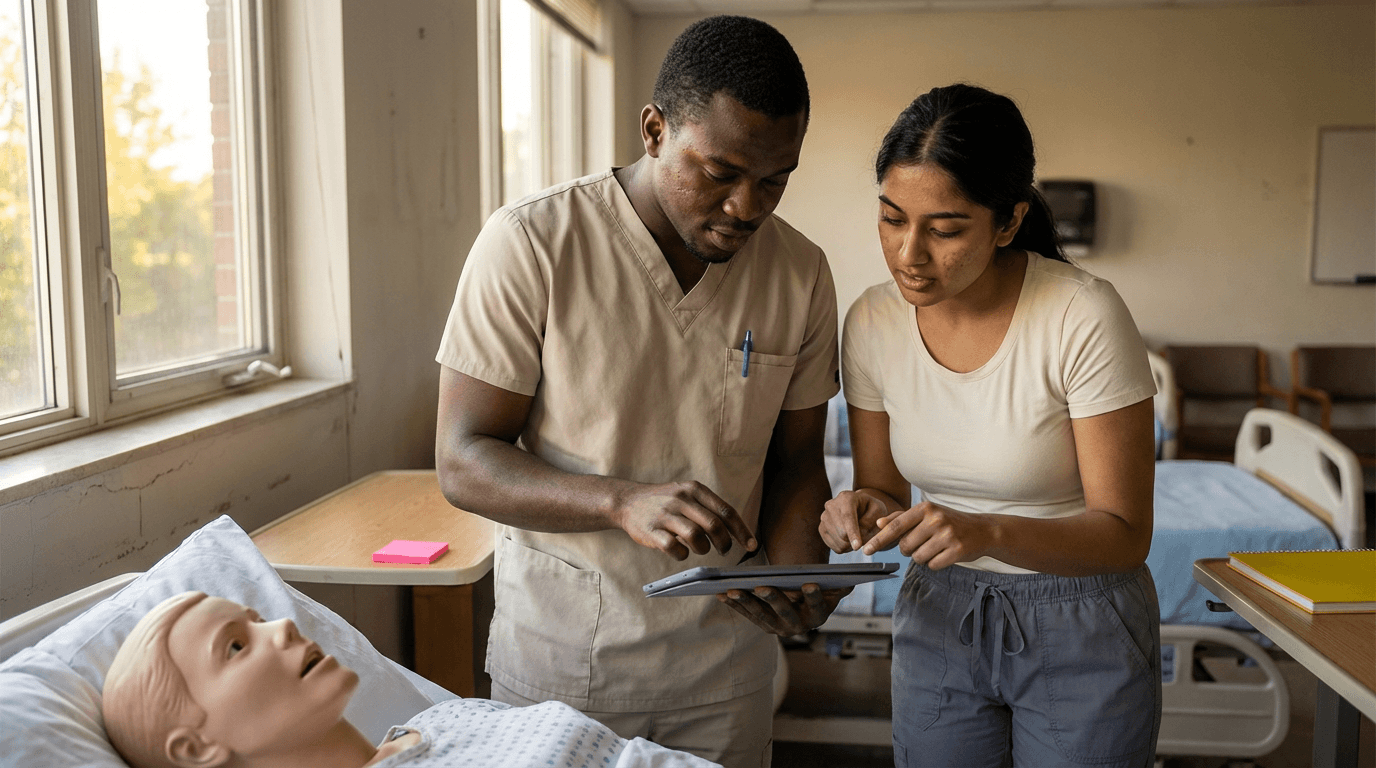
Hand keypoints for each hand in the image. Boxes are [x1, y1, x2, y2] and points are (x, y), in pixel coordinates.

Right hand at [615, 481, 757, 559]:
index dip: (742, 530)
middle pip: (714, 525)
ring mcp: (665, 514)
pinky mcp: (651, 530)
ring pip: (696, 536)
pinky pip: (674, 547)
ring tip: (700, 548)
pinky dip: (682, 554)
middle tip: (723, 550)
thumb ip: (708, 508)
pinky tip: (681, 551)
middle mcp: (681, 499)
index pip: (725, 511)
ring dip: (703, 548)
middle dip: (724, 542)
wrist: (627, 501)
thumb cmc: (664, 502)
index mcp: (694, 489)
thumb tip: (736, 530)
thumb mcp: (687, 494)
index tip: (752, 545)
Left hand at [717, 583, 851, 635]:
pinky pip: (747, 614)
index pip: (818, 607)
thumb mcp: (831, 591)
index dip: (814, 597)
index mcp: (817, 617)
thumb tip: (851, 581)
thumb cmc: (818, 593)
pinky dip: (734, 604)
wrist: (805, 608)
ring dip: (746, 602)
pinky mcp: (763, 626)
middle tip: (762, 586)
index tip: (809, 584)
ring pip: (761, 615)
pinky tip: (721, 593)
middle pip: (785, 613)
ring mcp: (778, 628)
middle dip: (773, 599)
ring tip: (732, 590)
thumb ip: (838, 587)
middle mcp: (798, 627)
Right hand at [819, 491, 891, 553]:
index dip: (852, 533)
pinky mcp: (822, 529)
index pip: (847, 517)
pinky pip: (836, 547)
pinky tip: (850, 538)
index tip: (857, 546)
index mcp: (846, 497)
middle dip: (856, 540)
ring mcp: (824, 517)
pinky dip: (847, 547)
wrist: (860, 509)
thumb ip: (872, 520)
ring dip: (853, 544)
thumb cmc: (871, 509)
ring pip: (839, 542)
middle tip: (867, 536)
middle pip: (841, 532)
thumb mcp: (878, 510)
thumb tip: (860, 532)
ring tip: (859, 535)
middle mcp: (831, 505)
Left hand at [862, 502, 995, 570]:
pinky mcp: (957, 550)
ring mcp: (947, 535)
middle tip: (922, 543)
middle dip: (908, 550)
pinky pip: (932, 565)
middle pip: (905, 546)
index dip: (879, 539)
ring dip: (922, 557)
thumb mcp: (926, 514)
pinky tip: (944, 554)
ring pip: (918, 557)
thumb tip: (878, 523)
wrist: (982, 530)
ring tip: (935, 547)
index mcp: (925, 508)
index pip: (895, 526)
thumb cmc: (949, 521)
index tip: (866, 550)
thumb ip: (901, 518)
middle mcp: (935, 519)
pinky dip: (935, 563)